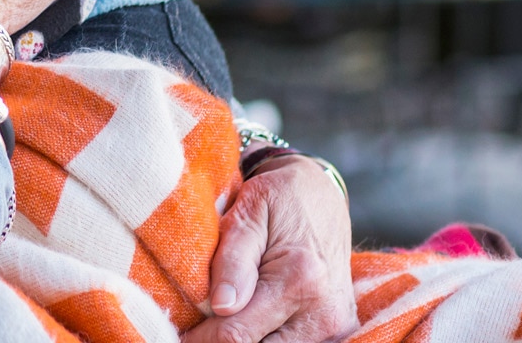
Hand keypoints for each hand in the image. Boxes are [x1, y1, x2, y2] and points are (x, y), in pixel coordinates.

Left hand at [181, 155, 355, 342]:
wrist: (321, 194)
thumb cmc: (278, 199)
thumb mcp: (247, 215)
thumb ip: (233, 261)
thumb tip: (221, 306)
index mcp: (299, 279)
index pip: (238, 334)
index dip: (203, 338)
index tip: (182, 333)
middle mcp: (324, 310)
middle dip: (223, 340)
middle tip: (199, 325)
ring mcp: (336, 324)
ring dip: (248, 339)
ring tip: (224, 319)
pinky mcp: (339, 327)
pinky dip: (268, 337)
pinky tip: (251, 320)